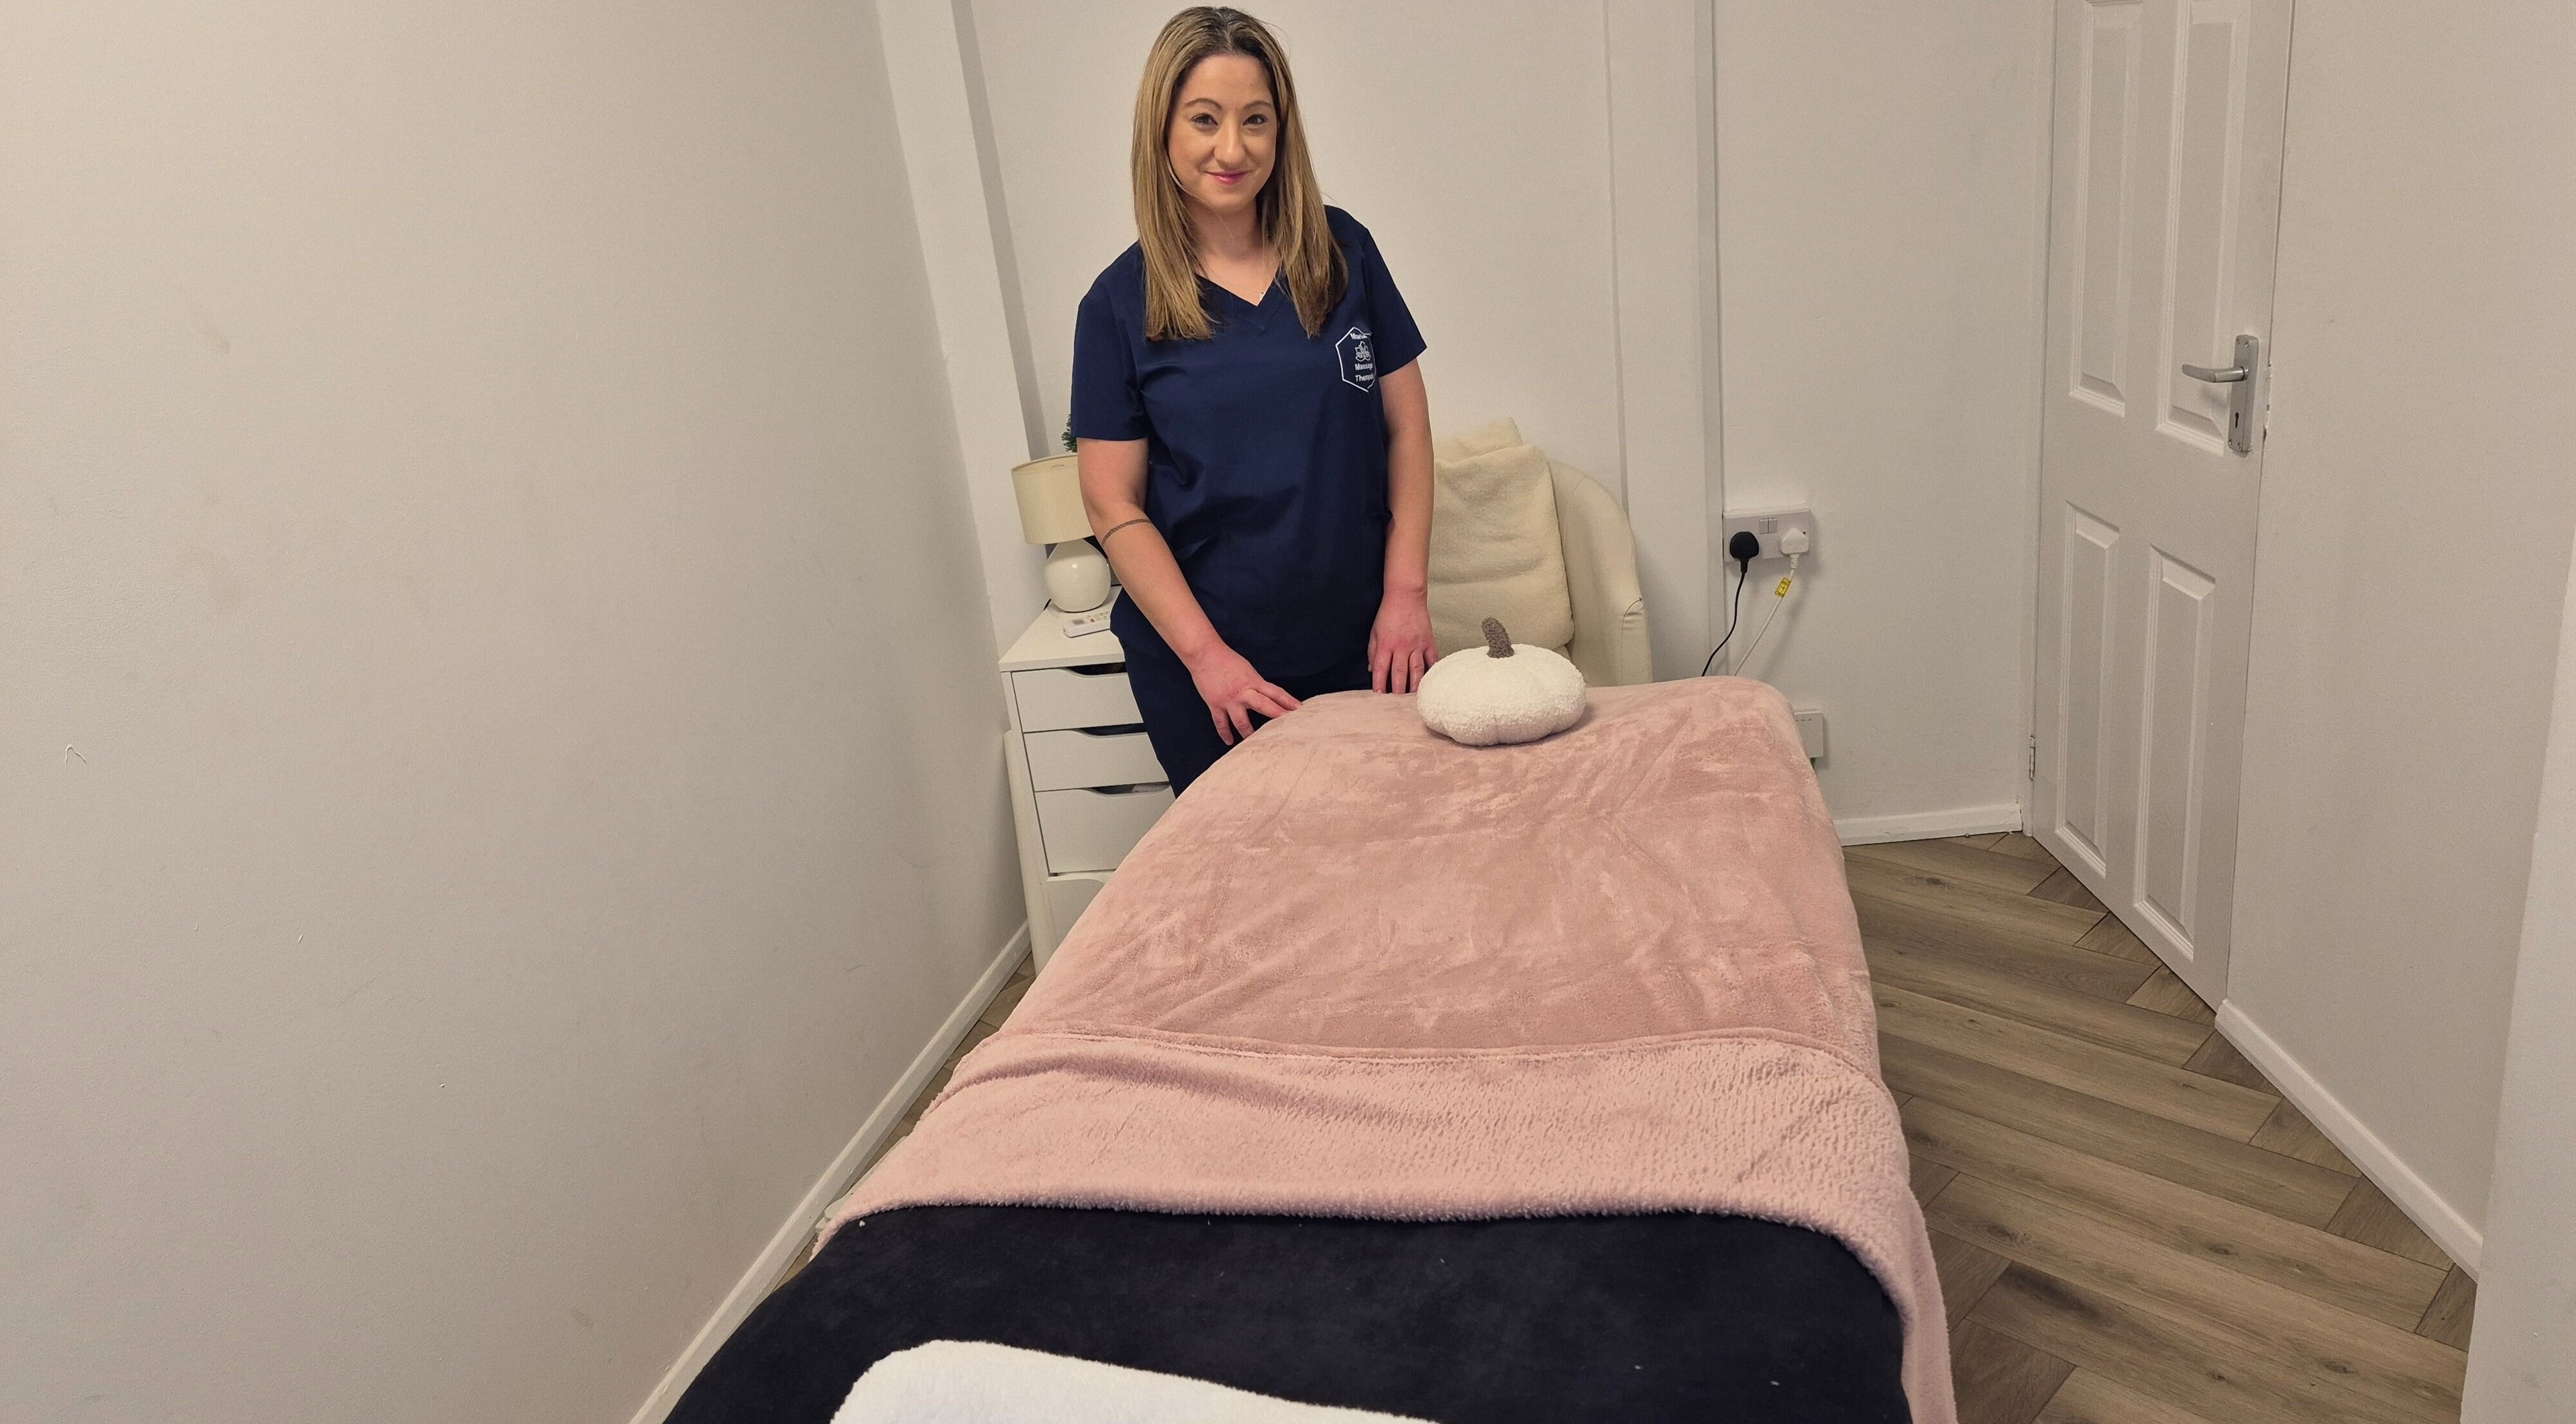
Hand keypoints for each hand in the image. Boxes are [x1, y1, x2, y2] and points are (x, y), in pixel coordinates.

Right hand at [1183, 642, 1299, 744]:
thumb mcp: (1247, 669)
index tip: (1299, 709)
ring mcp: (1229, 700)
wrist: (1204, 654)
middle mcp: (1243, 692)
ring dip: (1249, 733)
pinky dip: (1225, 733)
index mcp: (1253, 681)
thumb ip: (1256, 684)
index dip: (1288, 701)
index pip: (1275, 692)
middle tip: (1288, 727)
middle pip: (1263, 706)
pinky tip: (1230, 741)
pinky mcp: (1215, 704)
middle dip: (1277, 716)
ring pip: (1241, 721)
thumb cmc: (1226, 659)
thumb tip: (1265, 696)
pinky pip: (1221, 723)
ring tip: (1257, 743)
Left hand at [1369, 588, 1438, 693]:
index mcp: (1385, 644)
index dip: (1379, 684)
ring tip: (1413, 698)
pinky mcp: (1428, 641)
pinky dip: (1432, 670)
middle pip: (1399, 673)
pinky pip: (1432, 659)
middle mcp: (1401, 647)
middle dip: (1397, 690)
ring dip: (1414, 685)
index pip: (1380, 669)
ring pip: (1416, 670)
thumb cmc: (1388, 613)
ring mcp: (1417, 645)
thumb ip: (1372, 651)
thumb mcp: (1374, 631)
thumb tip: (1371, 669)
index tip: (1378, 696)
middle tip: (1397, 703)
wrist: (1406, 595)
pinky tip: (1432, 681)